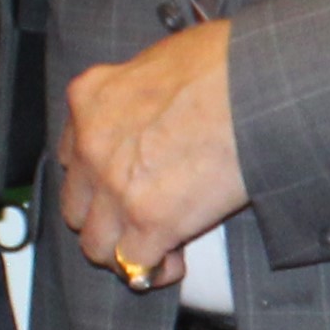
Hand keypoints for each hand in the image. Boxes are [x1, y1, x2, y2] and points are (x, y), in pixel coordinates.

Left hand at [59, 20, 245, 287]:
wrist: (259, 89)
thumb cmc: (228, 64)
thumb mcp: (163, 59)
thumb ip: (142, 91)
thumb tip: (160, 107)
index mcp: (90, 99)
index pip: (70, 156)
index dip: (98, 177)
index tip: (124, 182)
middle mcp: (90, 145)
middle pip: (76, 206)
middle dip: (106, 217)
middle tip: (141, 217)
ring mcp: (115, 187)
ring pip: (96, 245)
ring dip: (124, 250)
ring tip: (159, 245)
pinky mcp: (148, 221)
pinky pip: (134, 267)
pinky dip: (155, 270)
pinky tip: (176, 260)